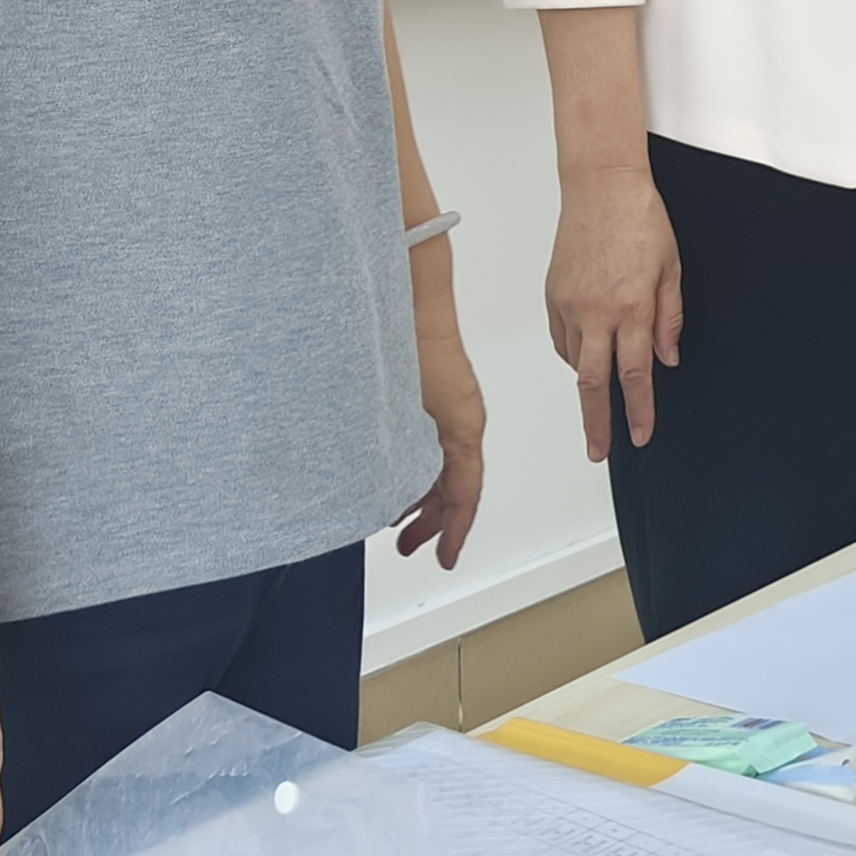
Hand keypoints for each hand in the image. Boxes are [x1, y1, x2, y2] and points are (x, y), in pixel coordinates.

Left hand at [399, 297, 486, 568]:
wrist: (409, 296)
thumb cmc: (406, 345)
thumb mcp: (403, 418)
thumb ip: (403, 463)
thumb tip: (390, 501)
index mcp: (463, 429)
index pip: (465, 495)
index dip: (455, 532)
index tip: (446, 558)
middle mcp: (463, 420)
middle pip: (455, 484)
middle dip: (433, 521)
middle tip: (409, 545)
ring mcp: (450, 407)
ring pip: (443, 465)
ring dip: (423, 495)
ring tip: (397, 516)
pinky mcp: (435, 394)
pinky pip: (434, 444)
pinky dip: (418, 467)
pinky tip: (394, 472)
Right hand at [547, 170, 684, 459]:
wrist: (601, 186)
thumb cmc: (640, 219)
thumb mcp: (671, 268)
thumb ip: (669, 318)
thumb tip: (667, 359)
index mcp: (631, 308)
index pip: (635, 376)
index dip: (639, 411)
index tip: (641, 436)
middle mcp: (596, 312)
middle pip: (594, 383)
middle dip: (597, 423)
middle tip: (598, 452)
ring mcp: (568, 305)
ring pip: (575, 362)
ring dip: (588, 385)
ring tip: (598, 403)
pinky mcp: (552, 295)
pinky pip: (561, 339)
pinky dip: (573, 354)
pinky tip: (585, 356)